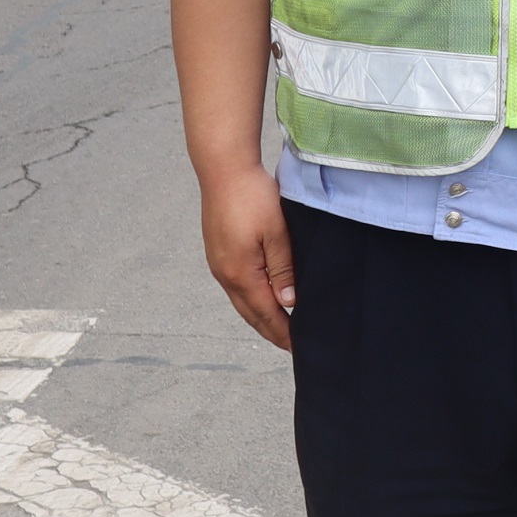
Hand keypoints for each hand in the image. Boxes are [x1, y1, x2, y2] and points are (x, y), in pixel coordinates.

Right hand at [198, 164, 295, 350]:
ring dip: (260, 316)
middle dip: (271, 331)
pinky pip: (235, 287)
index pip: (265, 313)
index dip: (282, 332)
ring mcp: (218, 264)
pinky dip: (250, 300)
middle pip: (250, 313)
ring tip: (279, 327)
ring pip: (241, 301)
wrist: (224, 169)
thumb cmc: (253, 196)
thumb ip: (283, 270)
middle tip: (291, 345)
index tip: (298, 347)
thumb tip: (288, 303)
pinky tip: (261, 298)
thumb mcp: (277, 233)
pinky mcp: (218, 252)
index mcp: (241, 273)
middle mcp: (225, 274)